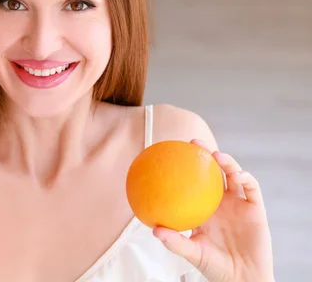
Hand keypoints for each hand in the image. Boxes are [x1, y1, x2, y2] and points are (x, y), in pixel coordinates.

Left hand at [153, 139, 273, 281]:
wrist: (242, 278)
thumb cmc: (214, 266)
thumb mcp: (192, 253)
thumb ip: (175, 241)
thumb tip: (154, 230)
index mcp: (202, 206)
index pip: (192, 180)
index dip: (185, 165)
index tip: (171, 151)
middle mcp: (220, 201)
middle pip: (213, 171)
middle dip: (205, 153)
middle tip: (193, 142)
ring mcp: (238, 203)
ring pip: (233, 174)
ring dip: (227, 162)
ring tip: (216, 155)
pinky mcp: (255, 208)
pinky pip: (251, 188)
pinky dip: (246, 178)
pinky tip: (239, 175)